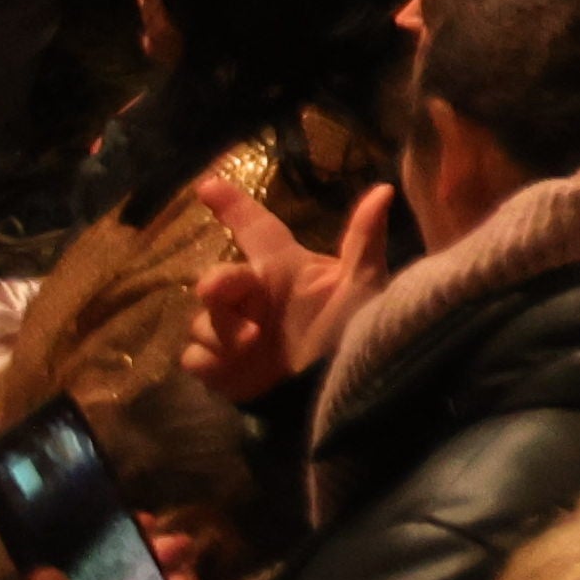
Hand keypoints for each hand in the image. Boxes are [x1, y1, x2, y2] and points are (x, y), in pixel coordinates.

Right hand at [186, 175, 392, 404]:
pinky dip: (212, 361)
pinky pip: (194, 355)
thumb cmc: (350, 334)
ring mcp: (233, 330)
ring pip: (201, 318)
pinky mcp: (218, 365)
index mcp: (284, 269)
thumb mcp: (362, 286)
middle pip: (215, 278)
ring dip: (222, 331)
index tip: (206, 185)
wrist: (333, 394)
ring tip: (255, 344)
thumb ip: (365, 239)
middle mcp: (255, 295)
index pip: (255, 228)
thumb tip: (385, 189)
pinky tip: (237, 367)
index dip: (233, 205)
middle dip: (218, 284)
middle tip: (226, 293)